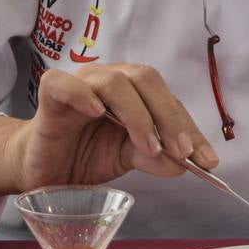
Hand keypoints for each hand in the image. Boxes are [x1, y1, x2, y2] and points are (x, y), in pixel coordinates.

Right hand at [6, 64, 217, 190]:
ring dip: (138, 115)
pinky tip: (98, 113)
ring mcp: (81, 83)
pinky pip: (66, 84)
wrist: (42, 169)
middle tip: (181, 151)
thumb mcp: (125, 159)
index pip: (167, 100)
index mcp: (132, 91)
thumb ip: (153, 157)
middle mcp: (109, 80)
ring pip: (115, 82)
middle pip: (146, 80)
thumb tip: (183, 164)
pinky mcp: (51, 94)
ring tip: (148, 147)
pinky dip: (84, 95)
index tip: (207, 159)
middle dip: (169, 116)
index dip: (189, 128)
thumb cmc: (84, 155)